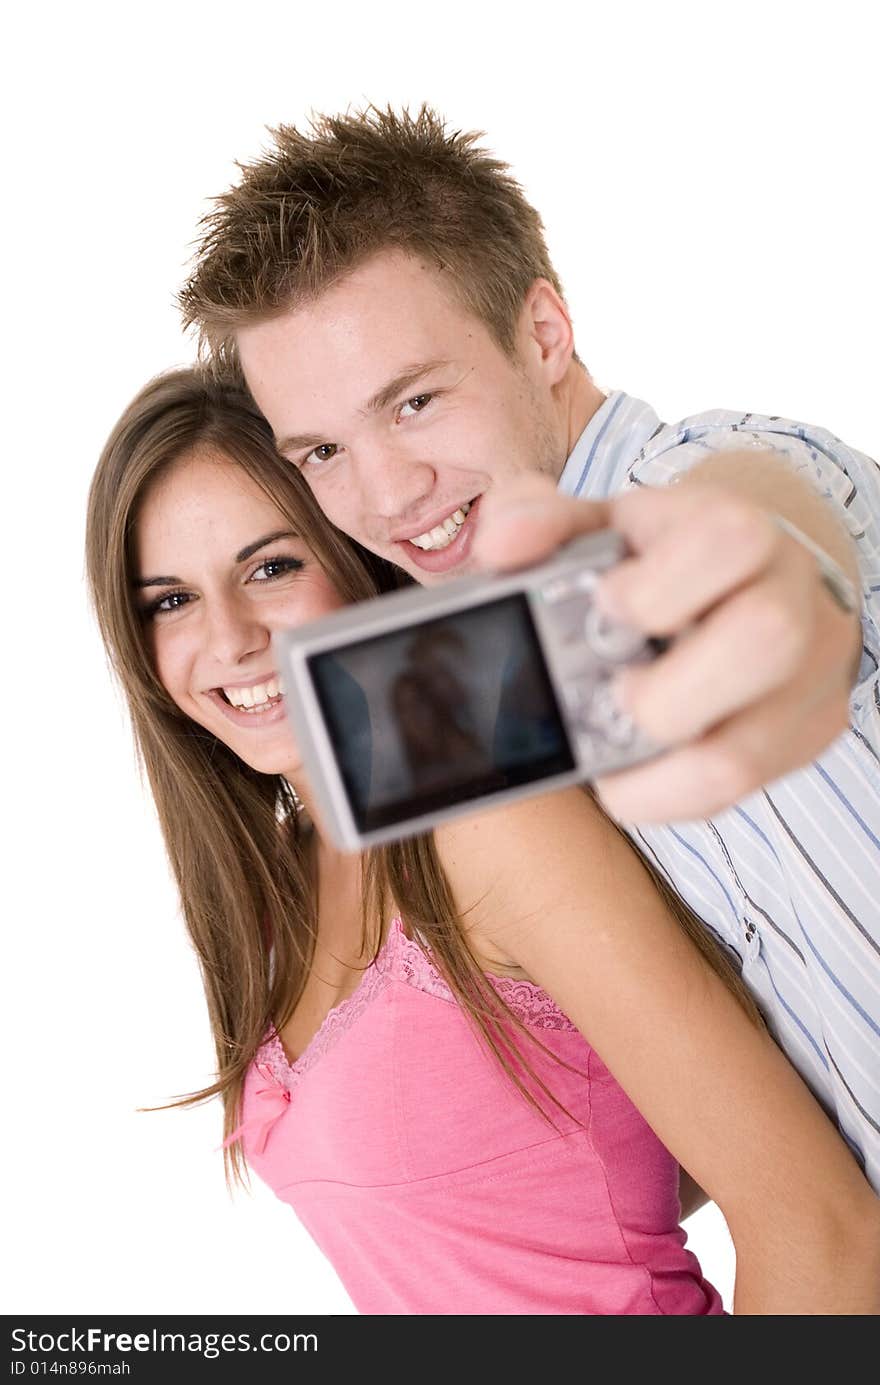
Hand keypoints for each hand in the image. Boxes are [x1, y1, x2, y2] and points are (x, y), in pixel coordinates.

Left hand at [473, 470, 861, 821]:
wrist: (754, 573)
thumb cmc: (661, 554)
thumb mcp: (601, 523)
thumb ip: (540, 521)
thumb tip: (501, 547)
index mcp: (740, 531)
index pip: (727, 543)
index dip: (658, 586)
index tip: (606, 603)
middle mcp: (793, 599)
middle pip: (763, 642)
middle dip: (660, 691)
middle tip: (614, 693)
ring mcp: (811, 675)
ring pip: (744, 756)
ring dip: (650, 772)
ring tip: (611, 746)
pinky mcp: (810, 733)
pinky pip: (738, 793)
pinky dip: (666, 796)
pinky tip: (633, 772)